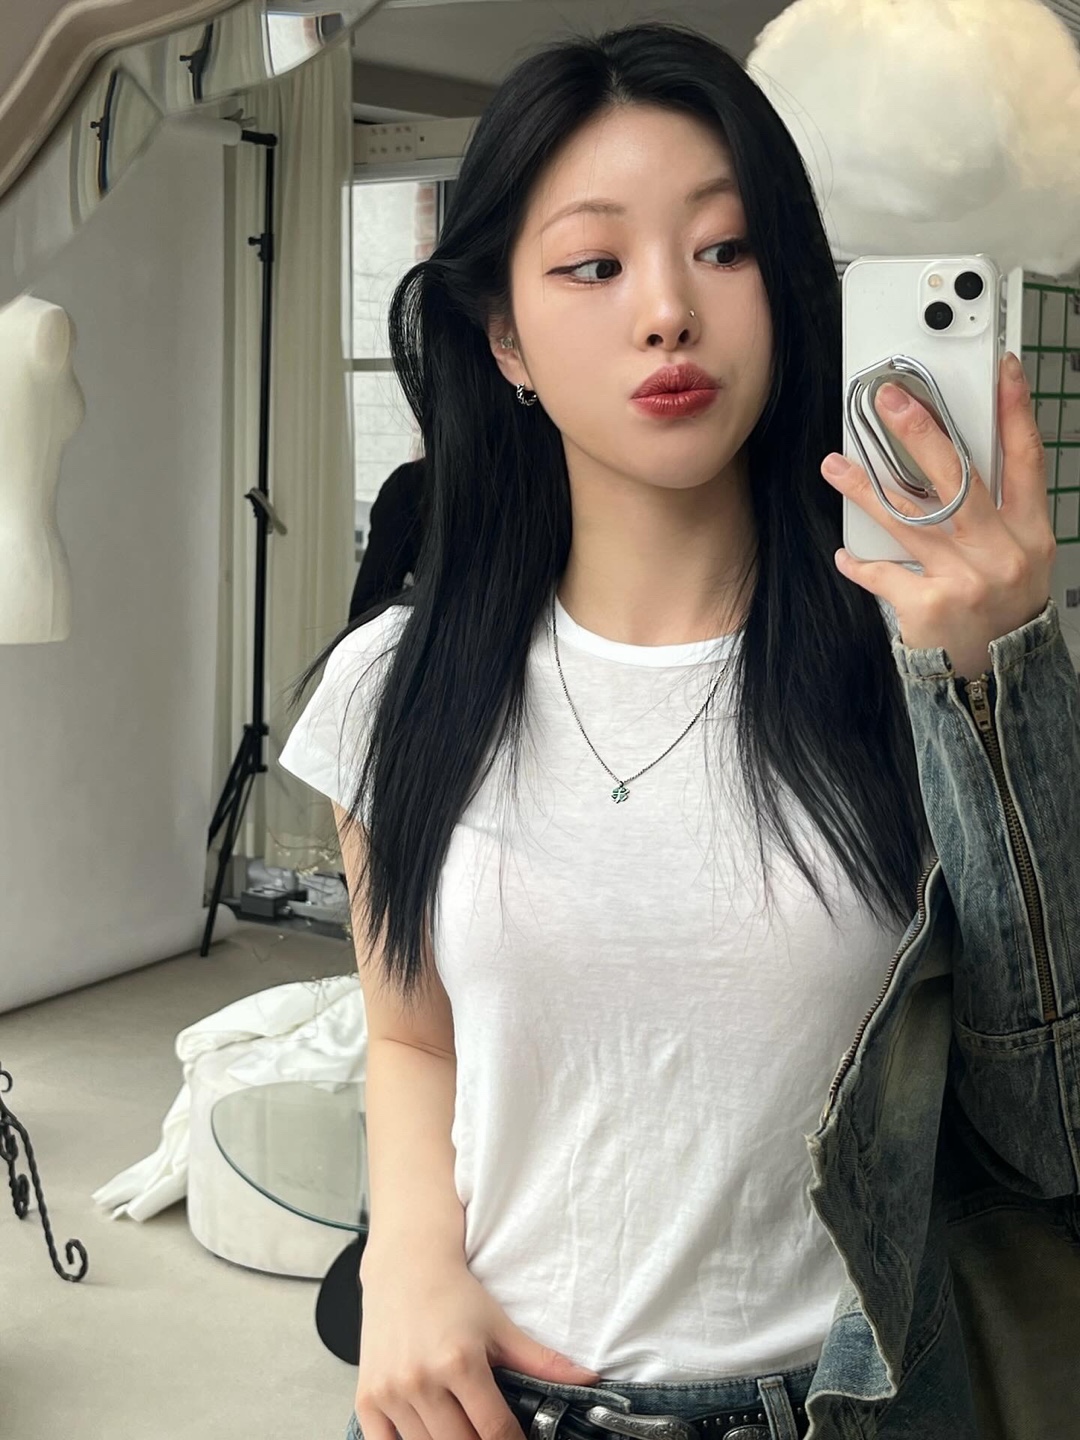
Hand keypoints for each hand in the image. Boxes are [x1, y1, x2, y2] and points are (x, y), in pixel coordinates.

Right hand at [354, 1248, 599, 1439]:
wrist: (405, 1267)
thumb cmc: (454, 1295)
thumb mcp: (500, 1325)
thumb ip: (542, 1360)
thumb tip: (589, 1380)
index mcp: (459, 1361)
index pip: (494, 1431)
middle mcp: (421, 1380)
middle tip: (492, 1437)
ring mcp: (390, 1392)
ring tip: (463, 1431)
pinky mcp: (367, 1399)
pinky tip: (428, 1437)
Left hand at [820, 352, 1055, 679]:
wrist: (997, 674)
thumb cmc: (1004, 608)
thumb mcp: (1021, 555)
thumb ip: (999, 510)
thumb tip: (954, 458)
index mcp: (1030, 532)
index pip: (1026, 460)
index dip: (1015, 412)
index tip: (1001, 371)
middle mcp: (1001, 552)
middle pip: (959, 478)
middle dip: (922, 433)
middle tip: (890, 401)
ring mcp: (965, 579)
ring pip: (909, 519)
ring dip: (865, 489)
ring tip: (834, 465)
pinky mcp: (929, 606)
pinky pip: (884, 574)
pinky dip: (860, 564)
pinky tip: (845, 555)